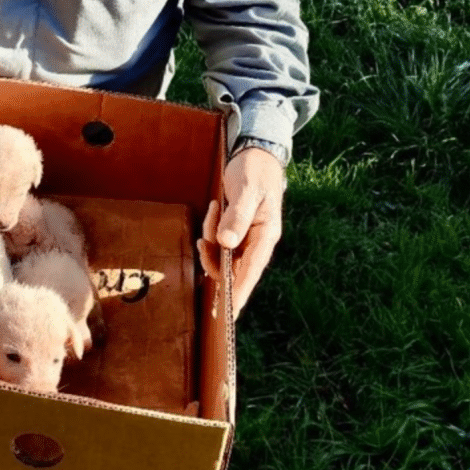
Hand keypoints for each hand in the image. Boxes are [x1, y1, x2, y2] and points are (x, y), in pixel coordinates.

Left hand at [197, 147, 284, 319]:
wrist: (256, 154)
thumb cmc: (255, 171)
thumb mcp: (247, 190)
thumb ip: (237, 216)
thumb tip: (226, 244)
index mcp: (266, 236)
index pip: (251, 273)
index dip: (238, 294)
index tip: (228, 315)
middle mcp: (258, 242)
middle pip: (234, 269)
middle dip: (216, 261)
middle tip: (203, 241)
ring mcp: (247, 238)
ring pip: (224, 256)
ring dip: (211, 239)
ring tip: (214, 210)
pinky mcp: (236, 231)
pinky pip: (220, 243)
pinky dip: (211, 231)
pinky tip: (213, 211)